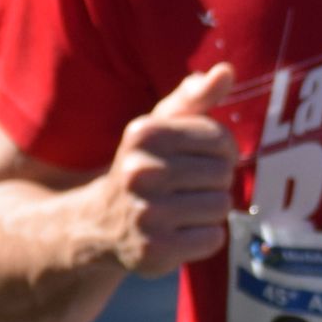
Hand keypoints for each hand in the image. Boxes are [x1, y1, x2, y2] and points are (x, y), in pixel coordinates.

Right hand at [95, 63, 239, 273]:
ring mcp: (145, 214)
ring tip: (180, 209)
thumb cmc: (143, 166)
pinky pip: (213, 238)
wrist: (95, 224)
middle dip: (214, 182)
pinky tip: (177, 233)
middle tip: (185, 188)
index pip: (221, 139)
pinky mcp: (153, 250)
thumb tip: (225, 71)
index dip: (222, 151)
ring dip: (210, 210)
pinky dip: (204, 238)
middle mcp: (140, 172)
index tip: (201, 158)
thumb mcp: (160, 127)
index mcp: (144, 134)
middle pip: (224, 173)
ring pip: (222, 206)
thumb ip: (195, 98)